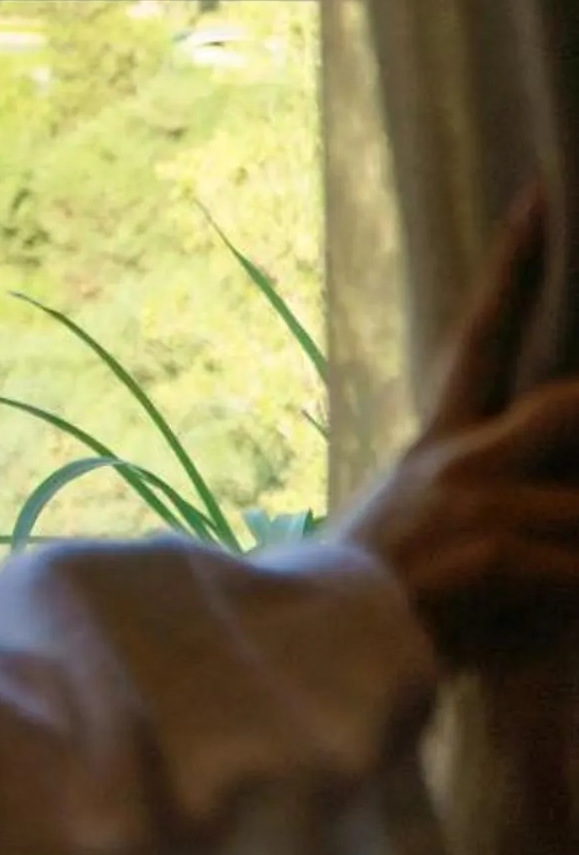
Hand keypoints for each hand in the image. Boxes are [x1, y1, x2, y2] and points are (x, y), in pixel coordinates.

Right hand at [337, 185, 578, 670]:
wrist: (303, 655)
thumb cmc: (365, 608)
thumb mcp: (416, 530)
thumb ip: (480, 498)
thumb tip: (546, 498)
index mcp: (437, 447)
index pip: (478, 337)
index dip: (512, 268)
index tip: (540, 199)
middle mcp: (458, 461)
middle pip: (564, 405)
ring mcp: (474, 504)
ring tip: (568, 540)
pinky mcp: (491, 553)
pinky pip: (575, 568)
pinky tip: (567, 589)